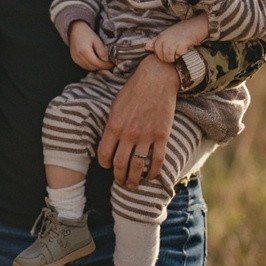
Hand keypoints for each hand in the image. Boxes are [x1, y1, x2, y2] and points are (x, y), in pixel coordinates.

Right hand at [68, 22, 112, 71]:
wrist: (75, 29)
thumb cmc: (85, 32)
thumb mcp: (96, 39)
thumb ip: (101, 50)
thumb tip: (106, 60)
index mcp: (85, 51)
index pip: (97, 63)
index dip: (106, 65)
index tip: (112, 64)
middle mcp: (79, 56)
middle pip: (93, 67)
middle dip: (102, 67)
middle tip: (109, 64)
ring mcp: (75, 59)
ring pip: (88, 68)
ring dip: (96, 67)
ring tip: (102, 62)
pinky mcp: (74, 59)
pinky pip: (84, 66)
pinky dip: (90, 66)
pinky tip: (95, 61)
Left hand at [97, 55, 177, 185]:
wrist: (156, 79)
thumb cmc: (133, 90)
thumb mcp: (115, 106)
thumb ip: (111, 125)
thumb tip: (108, 142)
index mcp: (113, 126)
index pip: (104, 155)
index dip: (104, 165)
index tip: (107, 167)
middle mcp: (128, 134)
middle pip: (120, 165)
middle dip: (119, 177)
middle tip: (120, 182)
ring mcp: (146, 136)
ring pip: (138, 167)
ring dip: (134, 180)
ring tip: (133, 185)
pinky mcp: (162, 136)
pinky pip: (157, 161)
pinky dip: (153, 173)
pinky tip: (151, 177)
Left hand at [147, 14, 208, 61]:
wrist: (196, 25)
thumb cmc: (182, 31)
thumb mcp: (167, 34)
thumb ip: (156, 41)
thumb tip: (146, 47)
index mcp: (160, 37)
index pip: (156, 52)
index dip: (162, 55)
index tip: (169, 53)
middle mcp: (165, 39)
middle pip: (161, 56)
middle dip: (168, 59)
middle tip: (176, 54)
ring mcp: (173, 41)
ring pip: (168, 57)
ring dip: (174, 58)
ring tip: (180, 54)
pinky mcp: (182, 44)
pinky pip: (179, 55)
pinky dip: (182, 55)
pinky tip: (185, 51)